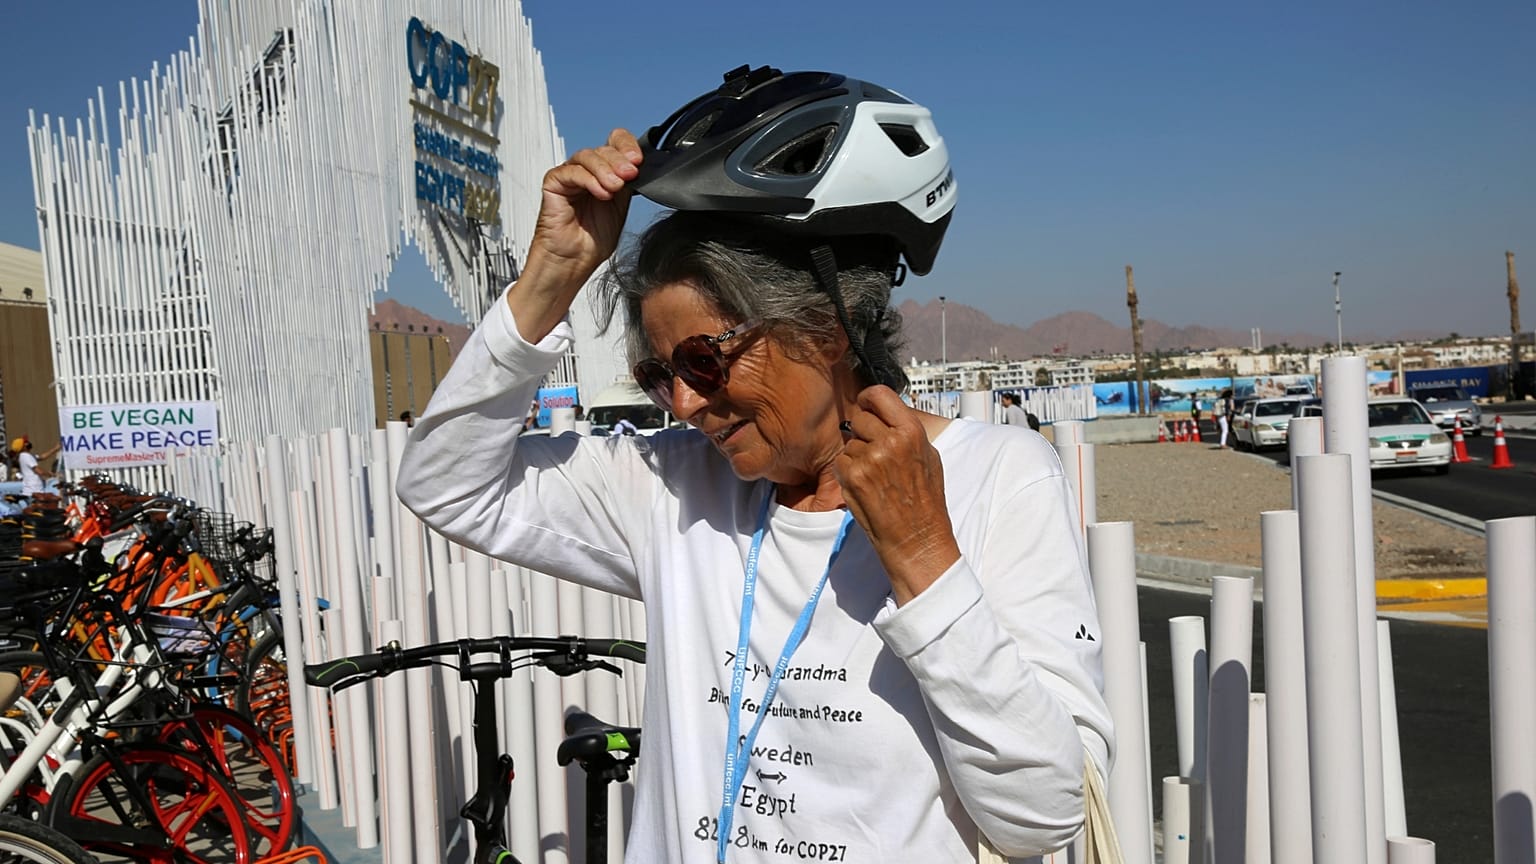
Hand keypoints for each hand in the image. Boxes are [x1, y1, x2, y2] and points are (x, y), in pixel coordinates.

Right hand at [510, 129, 642, 341]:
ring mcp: (569, 175)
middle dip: (620, 160)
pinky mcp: (554, 183)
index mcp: (605, 172)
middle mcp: (587, 171)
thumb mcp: (621, 207)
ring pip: (588, 156)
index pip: (615, 144)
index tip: (639, 160)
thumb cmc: (592, 240)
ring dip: (606, 169)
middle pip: (603, 149)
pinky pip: (571, 171)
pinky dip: (589, 179)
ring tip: (615, 187)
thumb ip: (628, 185)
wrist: (573, 261)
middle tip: (630, 174)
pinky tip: (600, 193)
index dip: (627, 146)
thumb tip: (640, 167)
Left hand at [834, 387, 960, 604]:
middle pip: (859, 418)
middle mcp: (890, 441)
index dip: (868, 399)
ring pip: (849, 443)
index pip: (880, 394)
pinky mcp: (853, 477)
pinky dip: (847, 473)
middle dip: (862, 433)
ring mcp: (870, 459)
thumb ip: (907, 431)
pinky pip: (840, 462)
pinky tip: (865, 487)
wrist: (917, 537)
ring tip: (876, 478)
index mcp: (912, 431)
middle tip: (874, 453)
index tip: (866, 406)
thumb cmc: (925, 501)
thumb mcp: (928, 456)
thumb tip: (888, 412)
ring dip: (856, 457)